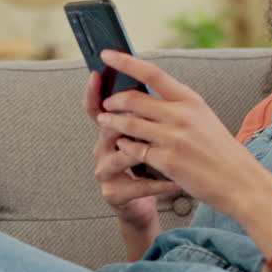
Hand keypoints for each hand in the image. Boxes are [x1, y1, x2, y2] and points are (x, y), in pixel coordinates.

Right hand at [84, 66, 183, 227]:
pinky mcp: (114, 193)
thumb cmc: (153, 161)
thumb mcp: (149, 134)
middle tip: (154, 116)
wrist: (151, 199)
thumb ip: (147, 112)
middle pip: (108, 128)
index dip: (93, 91)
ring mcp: (105, 172)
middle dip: (129, 120)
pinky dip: (161, 183)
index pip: (95, 107)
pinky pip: (139, 186)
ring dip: (147, 152)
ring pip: (122, 156)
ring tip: (169, 150)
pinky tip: (178, 182)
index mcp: (109, 131)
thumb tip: (153, 80)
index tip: (97, 72)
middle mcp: (102, 149)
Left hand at [94, 49, 271, 220]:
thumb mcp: (203, 119)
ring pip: (129, 124)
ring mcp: (173, 138)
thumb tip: (146, 99)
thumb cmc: (221, 151)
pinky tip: (121, 145)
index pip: (152, 72)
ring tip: (104, 121)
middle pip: (134, 98)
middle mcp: (181, 115)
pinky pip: (134, 149)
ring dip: (111, 122)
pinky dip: (124, 146)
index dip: (126, 62)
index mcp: (191, 100)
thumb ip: (177, 107)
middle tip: (106, 103)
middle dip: (113, 100)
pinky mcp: (167, 161)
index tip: (106, 54)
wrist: (241, 182)